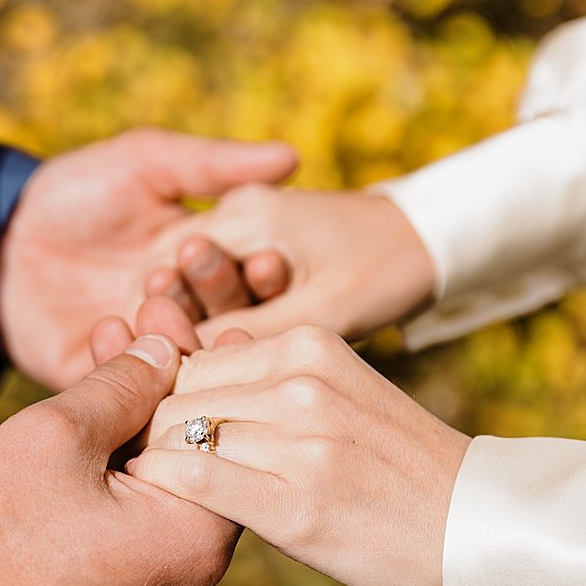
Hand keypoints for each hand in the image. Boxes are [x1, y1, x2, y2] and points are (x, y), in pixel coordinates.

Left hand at [0, 128, 297, 389]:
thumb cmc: (74, 194)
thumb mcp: (147, 165)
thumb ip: (215, 165)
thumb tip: (294, 156)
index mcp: (212, 271)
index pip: (260, 285)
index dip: (266, 274)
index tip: (265, 259)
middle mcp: (194, 319)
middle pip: (234, 324)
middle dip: (218, 297)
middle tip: (185, 268)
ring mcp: (155, 357)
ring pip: (193, 360)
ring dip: (178, 326)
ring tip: (151, 293)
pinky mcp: (112, 387)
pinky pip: (138, 389)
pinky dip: (129, 355)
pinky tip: (111, 320)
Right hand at [0, 333, 240, 585]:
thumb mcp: (57, 437)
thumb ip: (123, 386)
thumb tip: (167, 350)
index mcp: (199, 537)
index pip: (226, 431)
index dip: (200, 361)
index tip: (181, 312)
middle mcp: (195, 574)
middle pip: (197, 454)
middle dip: (166, 381)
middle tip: (145, 315)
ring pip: (162, 483)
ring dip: (137, 418)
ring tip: (111, 344)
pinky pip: (134, 519)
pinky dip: (118, 467)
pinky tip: (91, 416)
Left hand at [125, 325, 470, 585]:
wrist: (475, 530)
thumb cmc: (402, 470)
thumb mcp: (345, 396)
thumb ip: (275, 382)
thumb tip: (183, 379)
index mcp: (313, 346)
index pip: (195, 360)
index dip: (164, 401)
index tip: (164, 439)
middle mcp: (304, 383)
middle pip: (178, 396)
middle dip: (152, 434)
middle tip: (147, 472)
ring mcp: (302, 443)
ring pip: (178, 437)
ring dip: (157, 469)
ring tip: (153, 501)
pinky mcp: (296, 506)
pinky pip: (194, 484)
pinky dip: (166, 496)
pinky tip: (168, 517)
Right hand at [141, 185, 436, 344]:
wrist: (434, 241)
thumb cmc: (388, 268)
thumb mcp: (324, 309)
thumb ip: (254, 334)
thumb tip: (187, 372)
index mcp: (243, 213)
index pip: (164, 264)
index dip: (156, 316)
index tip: (152, 362)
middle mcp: (238, 213)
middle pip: (178, 274)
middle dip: (174, 322)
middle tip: (167, 372)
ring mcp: (253, 229)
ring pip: (204, 285)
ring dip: (201, 324)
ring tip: (194, 373)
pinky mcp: (269, 249)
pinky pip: (233, 287)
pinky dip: (230, 319)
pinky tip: (230, 359)